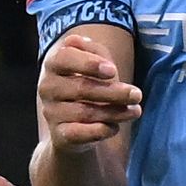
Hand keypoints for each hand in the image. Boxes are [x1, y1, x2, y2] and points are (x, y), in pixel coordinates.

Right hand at [37, 30, 142, 146]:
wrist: (74, 124)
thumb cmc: (88, 85)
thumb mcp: (94, 63)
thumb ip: (96, 52)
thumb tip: (94, 51)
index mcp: (53, 64)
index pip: (65, 58)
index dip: (89, 63)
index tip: (112, 71)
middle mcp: (47, 87)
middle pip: (81, 88)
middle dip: (113, 91)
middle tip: (137, 94)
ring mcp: (51, 112)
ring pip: (85, 112)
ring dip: (114, 112)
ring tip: (135, 111)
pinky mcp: (59, 134)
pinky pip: (80, 133)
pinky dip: (100, 131)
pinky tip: (115, 128)